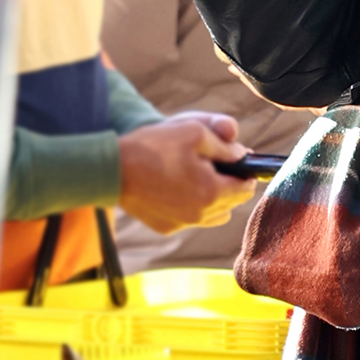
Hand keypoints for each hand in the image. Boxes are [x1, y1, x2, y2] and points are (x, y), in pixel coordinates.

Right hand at [117, 111, 247, 232]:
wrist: (113, 169)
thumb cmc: (153, 147)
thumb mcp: (195, 132)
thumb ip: (225, 145)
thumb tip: (242, 155)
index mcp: (213, 192)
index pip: (246, 188)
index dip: (245, 172)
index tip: (236, 160)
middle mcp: (202, 215)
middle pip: (232, 203)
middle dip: (229, 184)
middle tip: (214, 165)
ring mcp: (183, 223)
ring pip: (214, 215)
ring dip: (213, 198)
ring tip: (196, 177)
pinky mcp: (167, 227)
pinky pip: (191, 219)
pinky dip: (191, 206)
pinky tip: (176, 188)